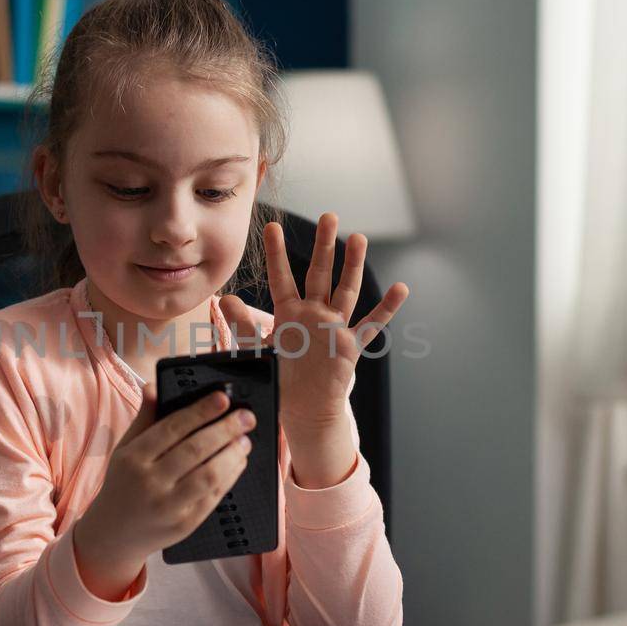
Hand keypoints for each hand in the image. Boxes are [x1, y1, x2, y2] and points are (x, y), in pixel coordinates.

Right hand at [73, 384, 257, 600]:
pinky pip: (214, 496)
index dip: (201, 411)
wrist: (114, 533)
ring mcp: (168, 506)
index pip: (172, 428)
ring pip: (210, 474)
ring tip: (244, 440)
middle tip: (246, 417)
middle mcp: (150, 482)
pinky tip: (237, 462)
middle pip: (195, 450)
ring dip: (233, 454)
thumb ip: (144, 418)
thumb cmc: (124, 483)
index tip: (223, 399)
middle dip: (226, 429)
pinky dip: (230, 476)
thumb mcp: (125, 449)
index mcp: (133, 458)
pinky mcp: (185, 524)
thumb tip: (153, 386)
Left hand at [218, 213, 409, 431]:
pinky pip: (371, 325)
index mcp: (289, 313)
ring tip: (358, 239)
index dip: (276, 253)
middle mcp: (313, 313)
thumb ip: (244, 326)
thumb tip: (225, 299)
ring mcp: (334, 327)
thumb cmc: (280, 378)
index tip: (271, 226)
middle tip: (329, 216)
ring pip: (346, 290)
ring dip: (353, 266)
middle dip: (325, 246)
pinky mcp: (350, 345)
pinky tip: (401, 289)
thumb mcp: (257, 351)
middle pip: (320, 274)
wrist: (303, 410)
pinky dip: (387, 308)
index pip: (282, 277)